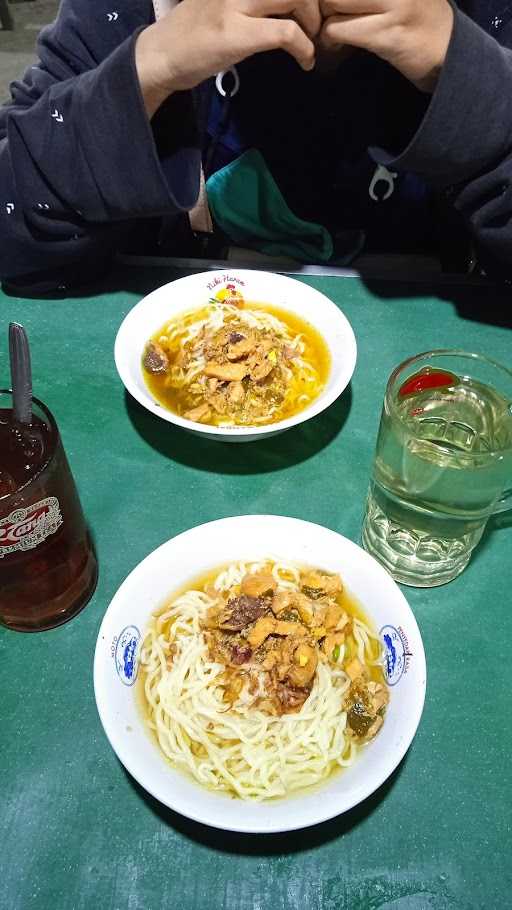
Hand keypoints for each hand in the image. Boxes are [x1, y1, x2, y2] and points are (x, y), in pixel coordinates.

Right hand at [136, 0, 320, 116]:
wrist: (161, 54)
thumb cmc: (194, 29)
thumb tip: (291, 0)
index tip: (309, 9)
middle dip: (314, 2)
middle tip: (314, 25)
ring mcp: (234, 3)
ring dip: (312, 21)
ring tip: (310, 40)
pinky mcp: (236, 33)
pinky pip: (286, 33)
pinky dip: (304, 48)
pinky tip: (305, 61)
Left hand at [319, 0, 453, 91]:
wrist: (450, 50)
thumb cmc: (417, 18)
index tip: (330, 8)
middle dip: (321, 3)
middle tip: (326, 19)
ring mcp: (394, 3)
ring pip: (332, 3)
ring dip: (324, 22)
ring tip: (332, 34)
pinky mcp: (388, 32)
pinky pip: (338, 30)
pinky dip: (330, 41)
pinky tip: (338, 48)